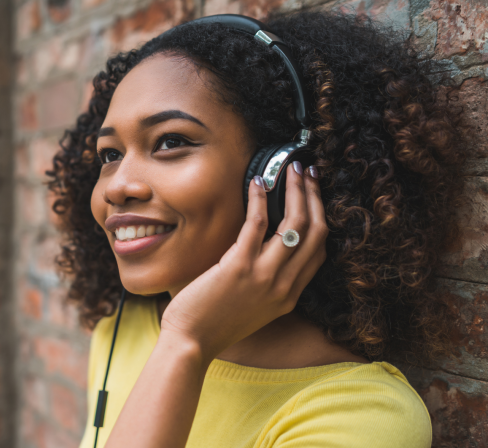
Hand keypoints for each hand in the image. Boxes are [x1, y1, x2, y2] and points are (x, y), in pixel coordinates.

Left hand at [160, 163, 328, 366]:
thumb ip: (265, 282)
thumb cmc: (213, 323)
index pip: (319, 251)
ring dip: (294, 190)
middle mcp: (284, 286)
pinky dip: (259, 199)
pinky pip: (257, 224)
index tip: (314, 195)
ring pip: (294, 224)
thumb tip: (263, 246)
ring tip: (289, 169)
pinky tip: (256, 183)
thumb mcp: (252, 305)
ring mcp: (264, 276)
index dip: (320, 217)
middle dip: (314, 197)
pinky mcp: (239, 267)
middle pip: (314, 232)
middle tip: (307, 172)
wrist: (191, 342)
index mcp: (289, 295)